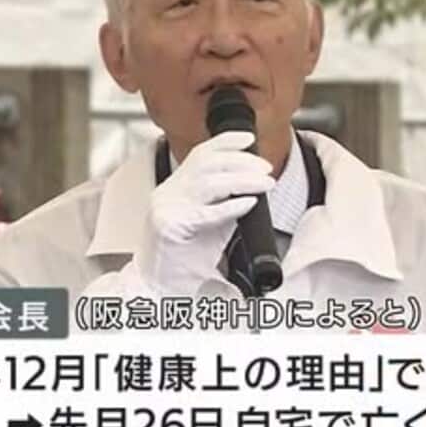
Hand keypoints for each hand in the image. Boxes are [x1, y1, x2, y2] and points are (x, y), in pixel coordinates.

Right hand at [139, 131, 273, 293]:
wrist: (160, 287)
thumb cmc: (184, 257)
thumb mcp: (209, 222)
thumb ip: (225, 202)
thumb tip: (252, 186)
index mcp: (175, 187)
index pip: (200, 154)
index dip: (225, 141)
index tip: (249, 138)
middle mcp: (168, 193)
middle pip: (206, 163)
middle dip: (241, 161)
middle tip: (265, 168)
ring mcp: (166, 209)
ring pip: (207, 183)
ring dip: (242, 180)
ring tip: (264, 183)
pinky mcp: (169, 229)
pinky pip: (204, 214)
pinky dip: (230, 206)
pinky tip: (249, 203)